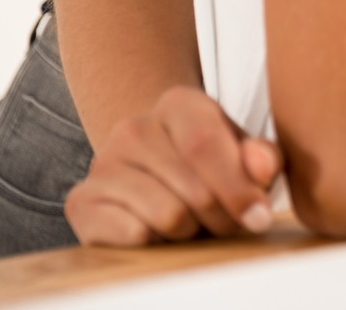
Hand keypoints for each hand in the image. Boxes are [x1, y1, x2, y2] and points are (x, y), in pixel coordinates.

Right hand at [65, 86, 282, 245]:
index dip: (238, 188)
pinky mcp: (81, 200)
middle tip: (224, 218)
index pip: (206, 144)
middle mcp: (134, 126)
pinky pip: (135, 235)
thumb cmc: (213, 166)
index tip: (260, 217)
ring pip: (168, 216)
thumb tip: (261, 167)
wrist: (157, 176)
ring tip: (192, 219)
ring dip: (190, 230)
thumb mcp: (248, 157)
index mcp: (179, 103)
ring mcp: (103, 162)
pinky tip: (157, 226)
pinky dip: (155, 242)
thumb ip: (264, 158)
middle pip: (195, 189)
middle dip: (221, 216)